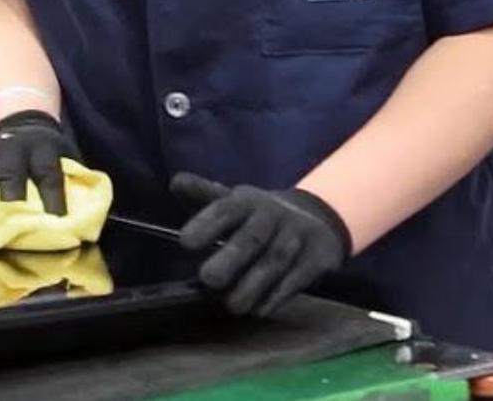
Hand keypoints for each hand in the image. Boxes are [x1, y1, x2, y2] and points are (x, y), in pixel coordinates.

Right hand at [0, 110, 74, 214]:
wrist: (20, 127)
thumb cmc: (48, 154)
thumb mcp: (65, 158)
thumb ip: (71, 183)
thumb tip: (82, 222)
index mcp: (42, 147)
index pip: (47, 171)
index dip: (52, 195)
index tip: (57, 219)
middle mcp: (12, 148)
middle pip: (11, 174)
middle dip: (12, 198)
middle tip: (15, 225)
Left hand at [172, 173, 350, 315]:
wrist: (316, 219)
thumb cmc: (259, 216)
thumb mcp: (233, 200)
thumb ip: (203, 194)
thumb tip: (175, 183)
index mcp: (247, 200)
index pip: (225, 208)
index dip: (206, 223)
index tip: (185, 241)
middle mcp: (273, 214)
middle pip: (252, 237)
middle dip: (231, 258)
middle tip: (208, 278)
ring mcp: (297, 235)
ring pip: (275, 261)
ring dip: (254, 284)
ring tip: (232, 305)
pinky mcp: (317, 257)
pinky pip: (298, 277)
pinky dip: (279, 295)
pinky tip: (260, 309)